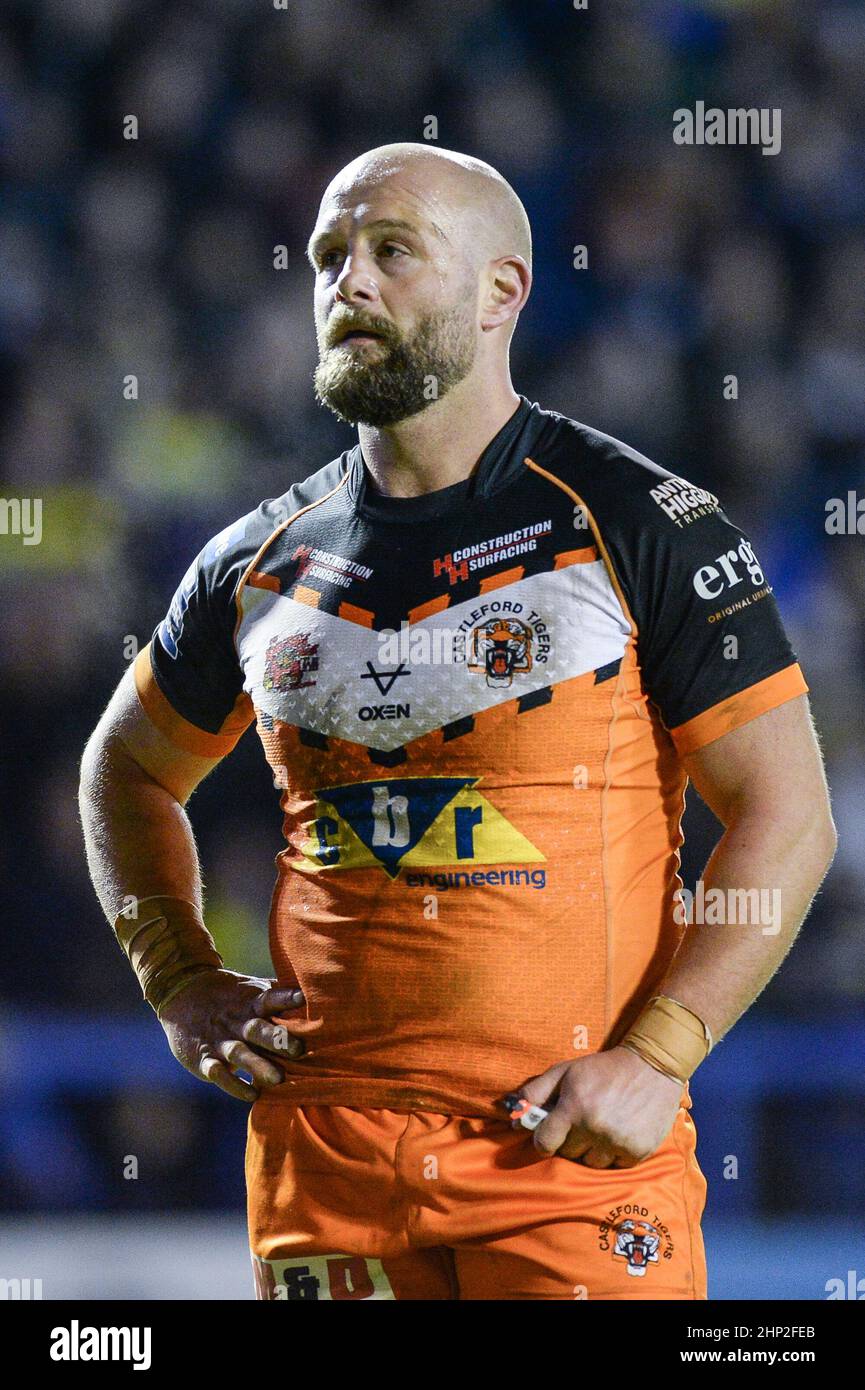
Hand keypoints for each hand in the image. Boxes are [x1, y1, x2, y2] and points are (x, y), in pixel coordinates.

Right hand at [157, 969, 305, 1101]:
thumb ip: (278, 994)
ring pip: (240, 1053)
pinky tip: (251, 1095)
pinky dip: (233, 1084)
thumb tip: (316, 988)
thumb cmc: (229, 995)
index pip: (270, 999)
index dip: (285, 998)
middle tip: (299, 1050)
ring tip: (278, 1079)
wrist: (182, 992)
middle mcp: (237, 1022)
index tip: (303, 997)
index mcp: (251, 1003)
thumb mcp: (250, 990)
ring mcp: (219, 1040)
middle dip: (277, 1039)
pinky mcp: (203, 1058)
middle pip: (258, 1029)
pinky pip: (217, 1073)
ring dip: (257, 1066)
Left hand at [514, 1046, 683, 1167]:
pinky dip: (613, 1154)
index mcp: (574, 1107)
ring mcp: (618, 1142)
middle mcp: (595, 1128)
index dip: (544, 1140)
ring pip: (590, 1164)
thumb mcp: (566, 1071)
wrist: (651, 1067)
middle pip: (568, 1154)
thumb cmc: (602, 1069)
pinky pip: (614, 1166)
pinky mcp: (638, 1151)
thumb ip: (536, 1091)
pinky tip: (618, 1132)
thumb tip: (513, 1117)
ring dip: (591, 1150)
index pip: (544, 1143)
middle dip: (570, 1141)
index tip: (550, 1133)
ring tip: (600, 1127)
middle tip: (581, 1122)